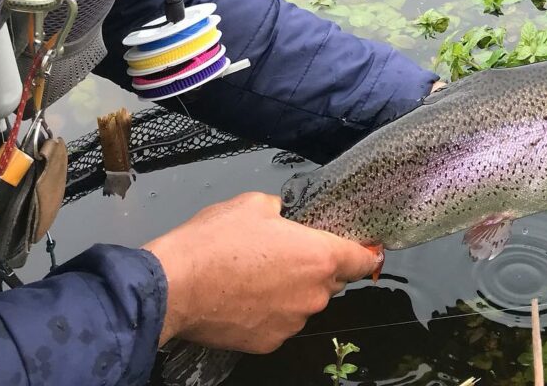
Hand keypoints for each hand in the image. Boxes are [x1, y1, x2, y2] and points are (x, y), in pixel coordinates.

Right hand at [144, 192, 379, 351]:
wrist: (175, 286)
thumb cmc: (217, 241)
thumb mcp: (254, 204)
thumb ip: (281, 210)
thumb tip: (282, 216)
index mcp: (319, 256)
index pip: (362, 259)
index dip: (368, 253)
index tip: (372, 251)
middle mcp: (314, 294)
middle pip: (331, 280)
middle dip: (318, 267)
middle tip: (288, 252)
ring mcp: (292, 322)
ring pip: (304, 302)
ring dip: (292, 289)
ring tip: (257, 273)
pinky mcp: (269, 342)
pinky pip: (281, 321)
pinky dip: (271, 310)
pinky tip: (246, 295)